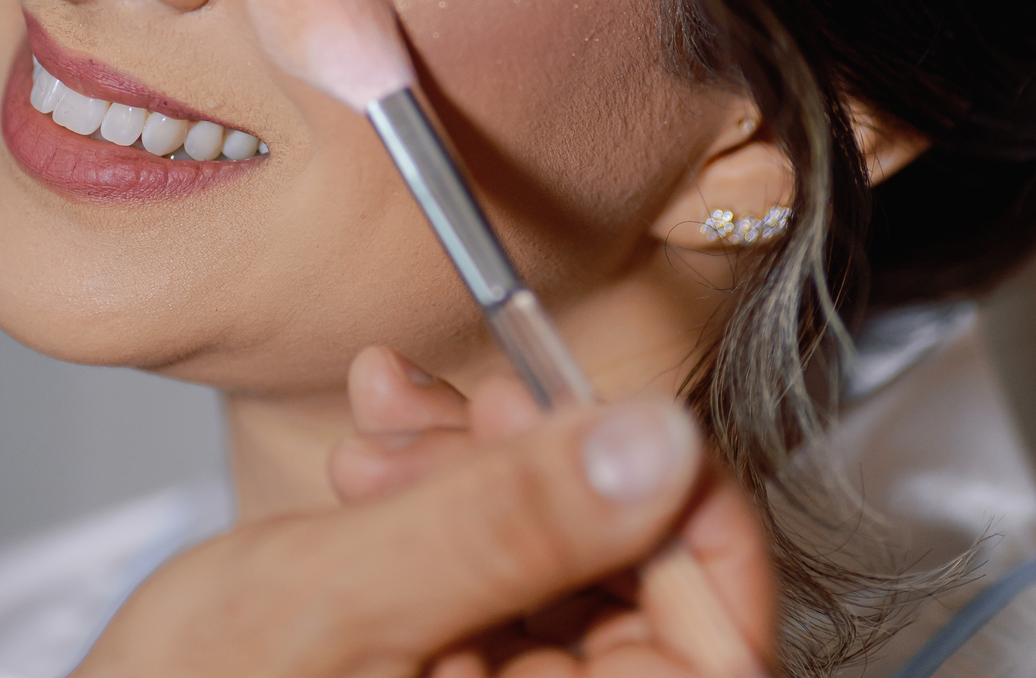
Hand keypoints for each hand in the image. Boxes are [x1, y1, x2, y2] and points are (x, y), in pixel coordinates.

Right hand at [74, 356, 775, 676]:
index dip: (699, 529)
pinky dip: (447, 484)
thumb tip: (662, 445)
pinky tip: (379, 440)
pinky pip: (498, 557)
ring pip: (562, 552)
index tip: (633, 427)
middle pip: (636, 584)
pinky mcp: (459, 666)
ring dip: (483, 460)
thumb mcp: (337, 605)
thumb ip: (507, 521)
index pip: (721, 655)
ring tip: (383, 422)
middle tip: (464, 408)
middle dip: (551, 468)